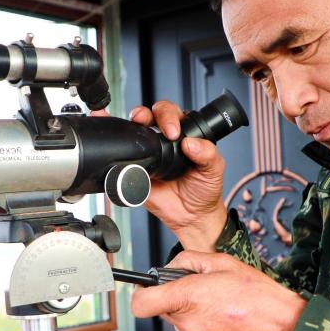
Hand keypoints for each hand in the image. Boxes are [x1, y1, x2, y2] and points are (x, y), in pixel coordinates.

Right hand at [127, 102, 227, 250]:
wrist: (192, 216)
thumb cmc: (204, 190)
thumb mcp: (214, 169)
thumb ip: (208, 153)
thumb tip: (191, 143)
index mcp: (184, 134)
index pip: (173, 114)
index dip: (170, 118)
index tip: (173, 133)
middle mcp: (164, 140)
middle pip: (151, 115)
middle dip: (146, 114)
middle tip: (148, 123)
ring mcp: (148, 154)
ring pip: (135, 130)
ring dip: (130, 122)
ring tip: (133, 123)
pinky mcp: (136, 170)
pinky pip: (124, 157)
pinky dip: (116, 145)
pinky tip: (115, 138)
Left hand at [130, 251, 306, 330]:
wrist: (282, 325)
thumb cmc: (256, 294)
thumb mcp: (221, 262)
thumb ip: (187, 260)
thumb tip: (169, 268)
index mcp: (188, 297)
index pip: (141, 303)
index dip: (141, 295)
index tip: (148, 292)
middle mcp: (187, 324)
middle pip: (164, 311)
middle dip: (178, 302)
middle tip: (203, 296)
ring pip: (179, 327)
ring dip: (192, 319)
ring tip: (218, 312)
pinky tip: (221, 327)